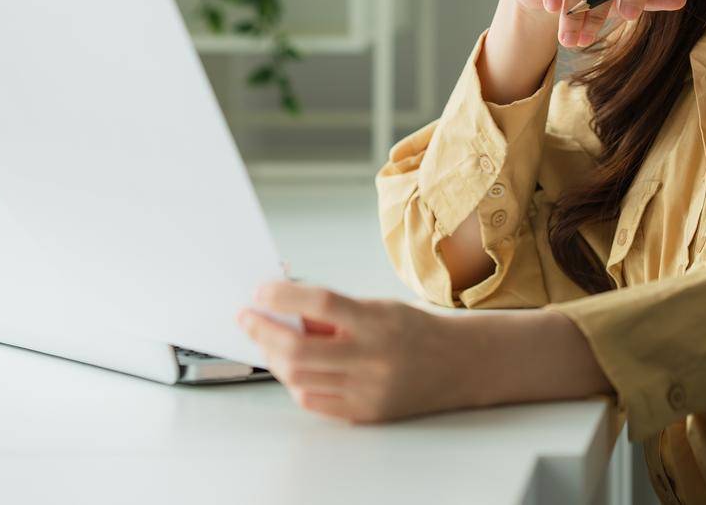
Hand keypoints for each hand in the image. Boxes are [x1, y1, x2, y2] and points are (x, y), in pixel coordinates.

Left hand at [236, 281, 479, 424]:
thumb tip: (281, 305)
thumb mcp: (376, 307)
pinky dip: (295, 382)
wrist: (457, 364)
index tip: (260, 291)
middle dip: (263, 332)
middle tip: (247, 318)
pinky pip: (313, 401)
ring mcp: (368, 390)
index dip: (284, 296)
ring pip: (299, 379)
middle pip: (300, 349)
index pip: (321, 303)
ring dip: (274, 358)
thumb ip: (331, 311)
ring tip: (268, 342)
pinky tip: (293, 368)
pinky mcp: (365, 413)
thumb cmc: (411, 329)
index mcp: (378, 321)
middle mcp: (374, 358)